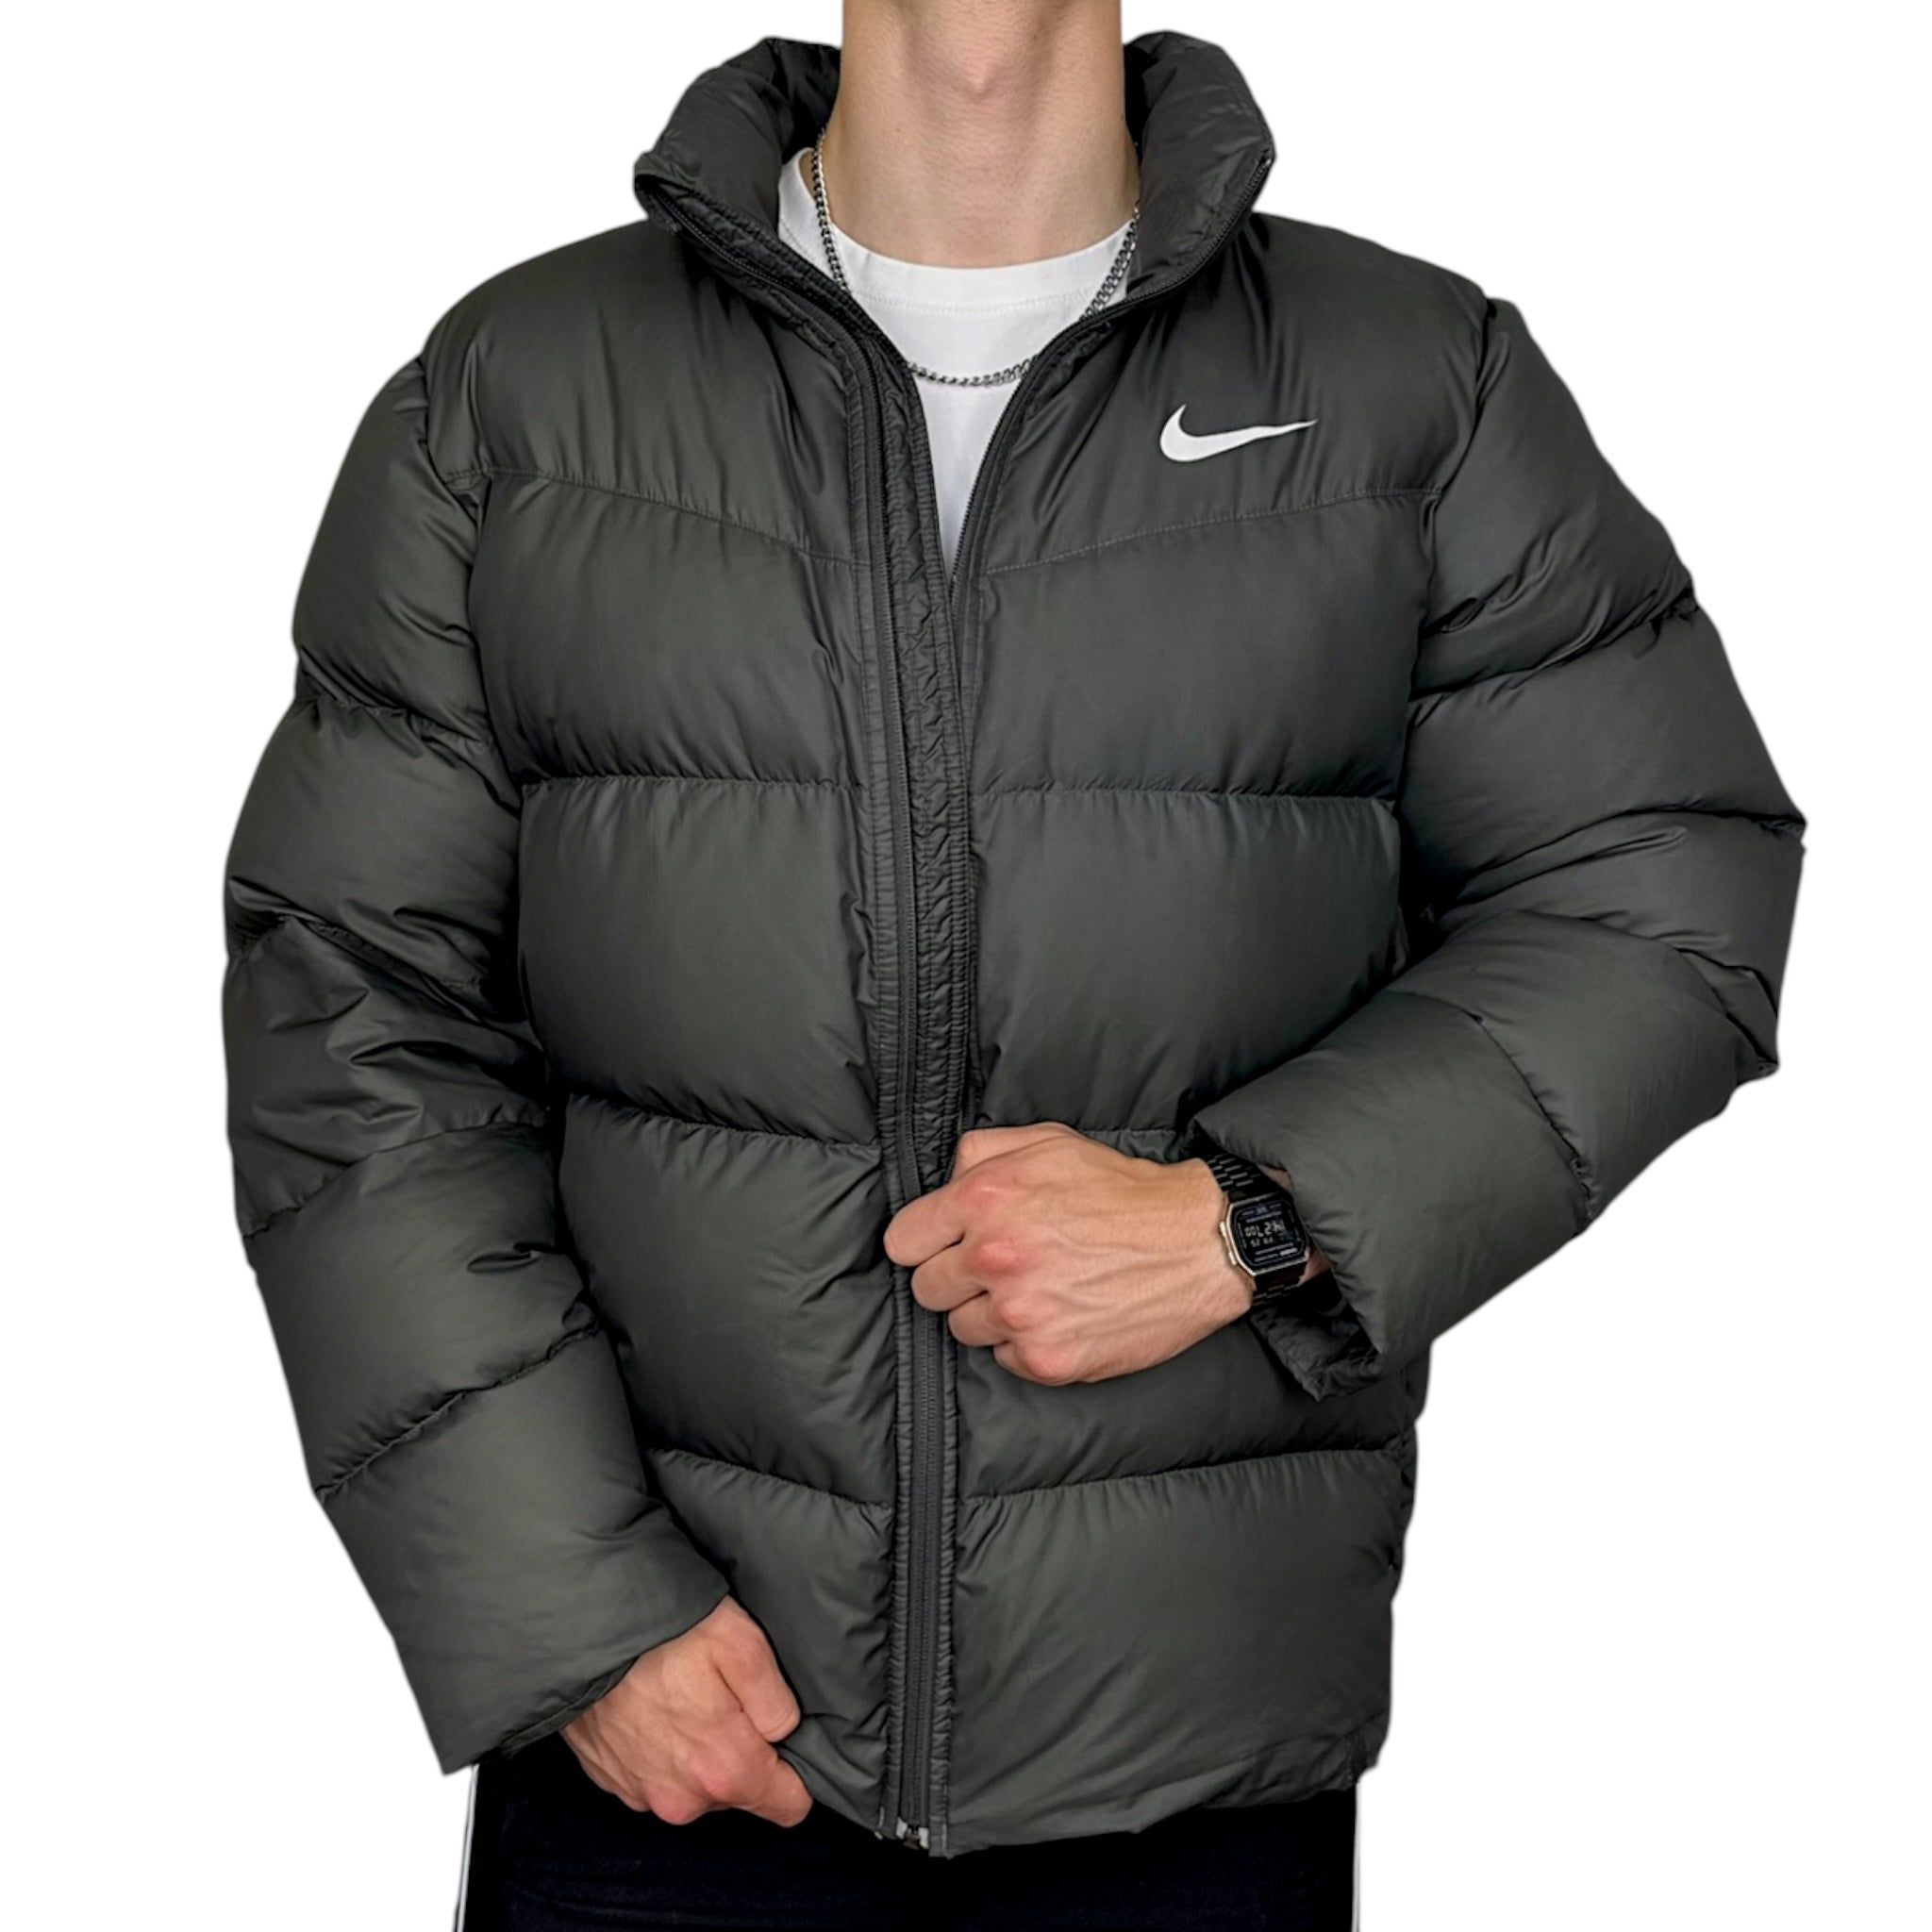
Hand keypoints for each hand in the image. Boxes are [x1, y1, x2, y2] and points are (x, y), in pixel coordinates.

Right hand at [561, 1598, 812, 1825]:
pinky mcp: (611, 1780)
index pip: (788, 1806)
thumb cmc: (662, 1633)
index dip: (796, 1771)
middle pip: (738, 1790)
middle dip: (740, 1749)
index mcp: (723, 1770)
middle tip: (723, 1694)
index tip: (785, 1738)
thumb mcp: (743, 1645)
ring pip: (694, 1783)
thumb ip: (777, 1702)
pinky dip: (659, 1748)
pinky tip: (652, 1705)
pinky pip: (655, 1774)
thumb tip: (785, 1732)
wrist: (581, 1630)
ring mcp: (640, 1794)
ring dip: (696, 1749)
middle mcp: (682, 1798)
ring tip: (683, 1694)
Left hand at [884, 1123, 1312, 1384]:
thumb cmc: (1121, 1190)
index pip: (902, 1241)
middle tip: (1002, 1266)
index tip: (946, 1245)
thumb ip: (981, 1154)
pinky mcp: (1047, 1359)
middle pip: (926, 1289)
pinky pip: (1005, 1358)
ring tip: (1040, 1288)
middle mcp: (995, 1257)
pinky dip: (1027, 1342)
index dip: (925, 1241)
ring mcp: (1020, 1314)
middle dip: (957, 1278)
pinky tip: (1062, 1314)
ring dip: (991, 1312)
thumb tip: (944, 1183)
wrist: (1197, 1243)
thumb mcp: (1048, 1142)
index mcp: (984, 1199)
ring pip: (963, 1328)